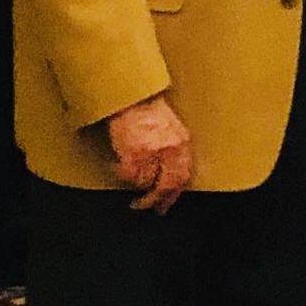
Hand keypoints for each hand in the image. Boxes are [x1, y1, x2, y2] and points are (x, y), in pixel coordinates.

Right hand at [106, 95, 192, 212]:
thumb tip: (175, 167)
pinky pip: (129, 176)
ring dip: (139, 190)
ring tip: (134, 194)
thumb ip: (175, 146)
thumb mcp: (172, 126)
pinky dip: (123, 176)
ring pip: (147, 183)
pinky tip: (119, 171)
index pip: (185, 173)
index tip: (170, 200)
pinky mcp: (132, 155)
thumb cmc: (149, 108)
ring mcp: (151, 154)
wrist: (132, 97)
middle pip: (170, 184)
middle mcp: (170, 149)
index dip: (177, 190)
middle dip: (161, 200)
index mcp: (182, 142)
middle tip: (154, 208)